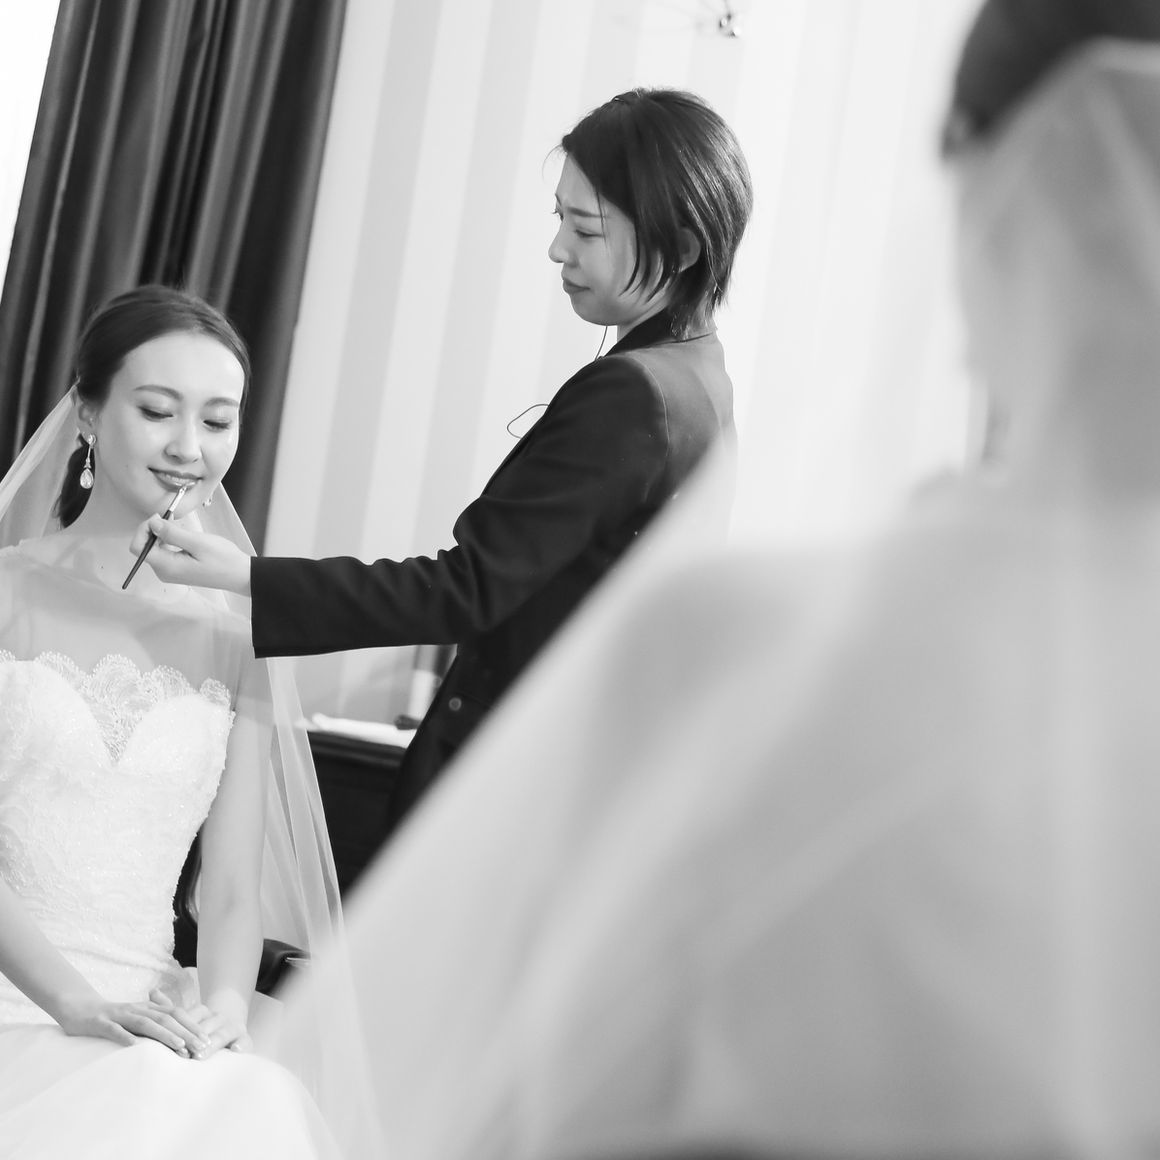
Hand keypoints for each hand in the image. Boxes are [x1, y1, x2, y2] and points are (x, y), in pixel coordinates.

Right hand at [54, 990, 211, 1056]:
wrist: (80, 1008)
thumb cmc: (113, 1018)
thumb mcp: (136, 1020)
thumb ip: (154, 1026)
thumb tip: (179, 1041)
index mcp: (148, 1008)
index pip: (176, 1014)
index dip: (193, 1026)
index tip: (207, 1041)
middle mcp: (138, 1009)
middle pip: (166, 1019)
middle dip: (186, 1033)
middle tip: (201, 1048)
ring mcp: (120, 1015)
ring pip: (146, 1023)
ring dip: (164, 1035)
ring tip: (179, 1046)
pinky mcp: (101, 1023)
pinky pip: (114, 1030)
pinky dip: (125, 1037)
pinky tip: (135, 1046)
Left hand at [129, 517, 250, 594]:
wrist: (240, 575)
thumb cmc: (223, 560)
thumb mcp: (198, 542)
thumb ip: (172, 533)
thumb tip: (152, 524)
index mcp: (167, 566)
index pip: (138, 547)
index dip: (143, 529)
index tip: (159, 518)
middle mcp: (164, 572)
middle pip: (144, 548)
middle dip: (152, 530)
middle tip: (170, 518)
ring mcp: (170, 572)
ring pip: (153, 549)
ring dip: (161, 534)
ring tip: (179, 525)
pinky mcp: (177, 570)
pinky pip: (164, 553)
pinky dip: (168, 541)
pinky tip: (182, 535)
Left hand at [151, 991, 253, 1058]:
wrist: (231, 1022)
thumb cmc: (202, 1025)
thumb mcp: (187, 1016)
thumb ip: (169, 1007)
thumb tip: (151, 991)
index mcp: (204, 1012)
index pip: (192, 1018)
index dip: (181, 1028)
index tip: (170, 1039)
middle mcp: (219, 1017)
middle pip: (206, 1027)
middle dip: (194, 1040)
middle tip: (183, 1052)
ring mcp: (233, 1027)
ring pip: (223, 1034)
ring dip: (212, 1045)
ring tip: (199, 1055)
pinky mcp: (245, 1039)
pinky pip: (246, 1041)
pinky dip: (241, 1045)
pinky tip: (235, 1050)